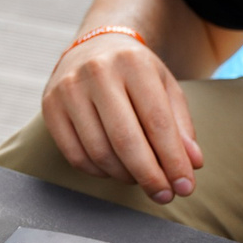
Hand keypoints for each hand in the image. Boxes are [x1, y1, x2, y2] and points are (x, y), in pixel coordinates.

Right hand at [40, 32, 202, 203]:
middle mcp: (97, 72)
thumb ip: (180, 125)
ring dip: (125, 176)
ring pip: (99, 152)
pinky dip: (99, 172)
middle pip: (125, 140)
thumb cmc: (135, 72)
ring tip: (140, 178)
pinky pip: (75, 156)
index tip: (185, 187)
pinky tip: (114, 169)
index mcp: (133, 63)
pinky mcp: (50, 107)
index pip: (157, 122)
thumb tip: (192, 164)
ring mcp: (68, 90)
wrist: (94, 47)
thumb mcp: (165, 87)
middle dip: (149, 176)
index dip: (173, 161)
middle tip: (164, 195)